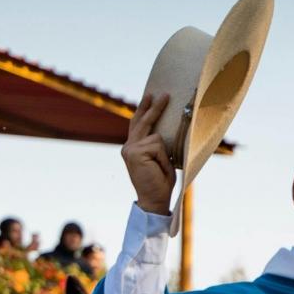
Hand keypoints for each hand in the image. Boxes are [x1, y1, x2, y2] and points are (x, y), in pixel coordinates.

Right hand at [121, 92, 176, 214]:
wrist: (153, 200)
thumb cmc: (160, 182)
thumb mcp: (160, 159)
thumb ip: (157, 145)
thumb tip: (164, 130)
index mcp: (132, 148)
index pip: (137, 124)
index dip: (143, 109)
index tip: (149, 96)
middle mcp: (128, 147)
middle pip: (142, 121)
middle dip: (154, 107)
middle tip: (165, 94)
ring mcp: (130, 149)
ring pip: (156, 137)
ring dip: (165, 154)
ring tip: (161, 169)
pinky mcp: (135, 152)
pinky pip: (158, 145)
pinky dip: (163, 158)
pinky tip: (158, 169)